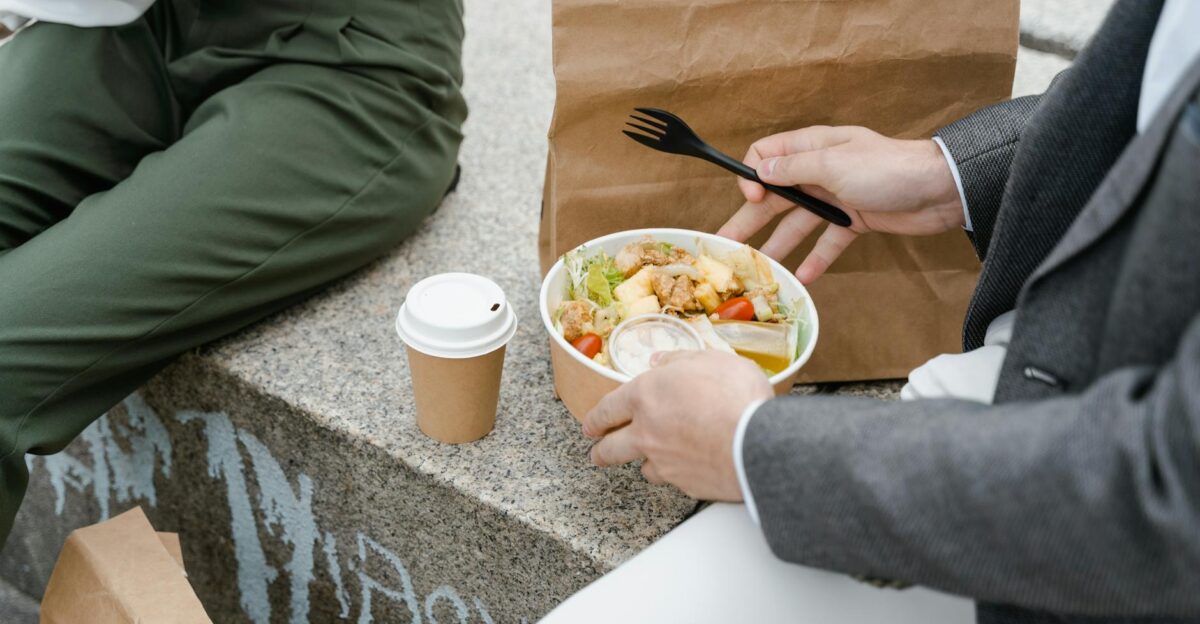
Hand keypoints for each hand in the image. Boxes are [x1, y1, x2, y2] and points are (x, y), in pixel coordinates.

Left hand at [582, 350, 772, 500]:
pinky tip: (688, 469)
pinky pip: (674, 481)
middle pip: (611, 448)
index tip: (591, 424)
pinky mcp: (685, 485)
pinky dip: (678, 475)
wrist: (758, 441)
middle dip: (601, 451)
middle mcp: (647, 432)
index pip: (608, 408)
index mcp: (646, 396)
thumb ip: (679, 360)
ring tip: (647, 462)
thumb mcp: (710, 359)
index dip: (596, 417)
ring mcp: (664, 462)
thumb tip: (660, 360)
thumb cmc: (736, 395)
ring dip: (643, 464)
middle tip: (597, 452)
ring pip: (642, 468)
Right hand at [717, 126, 963, 283]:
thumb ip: (794, 168)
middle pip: (776, 195)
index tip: (753, 198)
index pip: (767, 156)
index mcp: (813, 147)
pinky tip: (801, 278)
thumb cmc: (888, 167)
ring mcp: (838, 196)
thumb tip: (760, 171)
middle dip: (751, 219)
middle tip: (727, 244)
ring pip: (799, 222)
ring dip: (778, 245)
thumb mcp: (834, 163)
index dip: (753, 176)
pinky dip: (815, 258)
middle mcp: (821, 170)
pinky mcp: (856, 220)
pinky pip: (827, 241)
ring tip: (759, 270)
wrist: (942, 189)